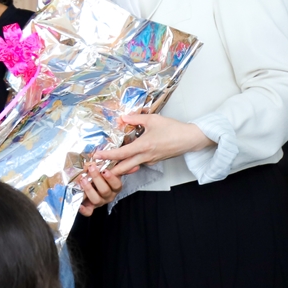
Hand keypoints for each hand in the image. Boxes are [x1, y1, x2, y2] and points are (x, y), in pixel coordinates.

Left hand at [76, 162, 123, 215]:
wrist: (92, 182)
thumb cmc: (103, 174)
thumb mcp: (112, 170)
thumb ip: (122, 168)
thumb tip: (135, 166)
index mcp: (115, 187)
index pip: (116, 184)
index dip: (111, 178)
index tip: (105, 170)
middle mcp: (108, 195)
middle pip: (105, 190)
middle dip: (97, 179)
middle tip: (91, 168)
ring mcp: (100, 201)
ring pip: (96, 199)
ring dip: (89, 189)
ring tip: (83, 180)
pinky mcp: (91, 206)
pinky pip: (89, 212)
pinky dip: (84, 210)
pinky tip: (80, 205)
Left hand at [93, 112, 212, 176]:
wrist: (190, 139)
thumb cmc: (173, 129)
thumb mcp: (153, 119)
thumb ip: (135, 118)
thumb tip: (123, 118)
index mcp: (143, 147)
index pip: (121, 154)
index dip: (107, 156)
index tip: (96, 156)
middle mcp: (145, 156)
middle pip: (124, 167)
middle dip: (110, 170)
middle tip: (98, 168)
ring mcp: (150, 160)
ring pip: (131, 167)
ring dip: (120, 167)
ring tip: (109, 164)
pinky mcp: (155, 160)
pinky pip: (140, 163)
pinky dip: (130, 163)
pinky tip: (126, 158)